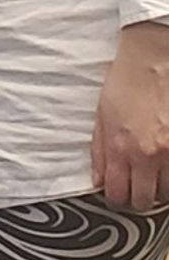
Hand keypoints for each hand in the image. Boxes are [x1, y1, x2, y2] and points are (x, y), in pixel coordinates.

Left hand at [94, 22, 168, 209]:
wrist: (154, 58)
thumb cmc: (126, 82)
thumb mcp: (102, 115)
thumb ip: (99, 151)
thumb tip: (98, 180)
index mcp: (121, 147)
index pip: (118, 194)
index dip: (117, 200)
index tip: (119, 196)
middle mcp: (149, 155)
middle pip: (146, 200)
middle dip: (139, 198)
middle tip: (138, 188)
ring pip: (168, 193)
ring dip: (160, 187)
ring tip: (154, 173)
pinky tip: (166, 165)